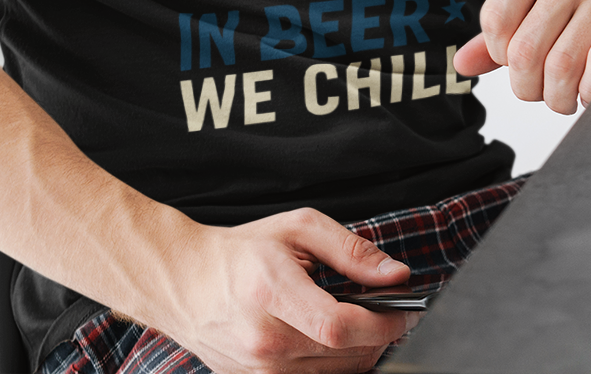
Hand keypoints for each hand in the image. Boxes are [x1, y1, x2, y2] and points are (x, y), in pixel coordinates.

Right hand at [156, 208, 412, 373]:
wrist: (183, 282)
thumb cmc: (242, 252)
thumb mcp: (299, 229)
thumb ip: (352, 252)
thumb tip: (396, 275)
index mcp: (271, 293)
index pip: (340, 327)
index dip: (384, 323)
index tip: (407, 310)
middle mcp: (262, 340)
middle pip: (344, 356)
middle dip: (379, 335)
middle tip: (387, 309)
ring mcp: (256, 369)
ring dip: (359, 352)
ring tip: (358, 321)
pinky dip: (333, 364)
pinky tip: (332, 339)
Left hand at [453, 0, 590, 113]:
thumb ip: (507, 23)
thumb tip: (464, 62)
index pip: (494, 20)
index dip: (501, 55)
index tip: (519, 62)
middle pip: (524, 51)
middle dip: (528, 87)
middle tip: (542, 90)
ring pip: (561, 66)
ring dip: (559, 97)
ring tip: (567, 97)